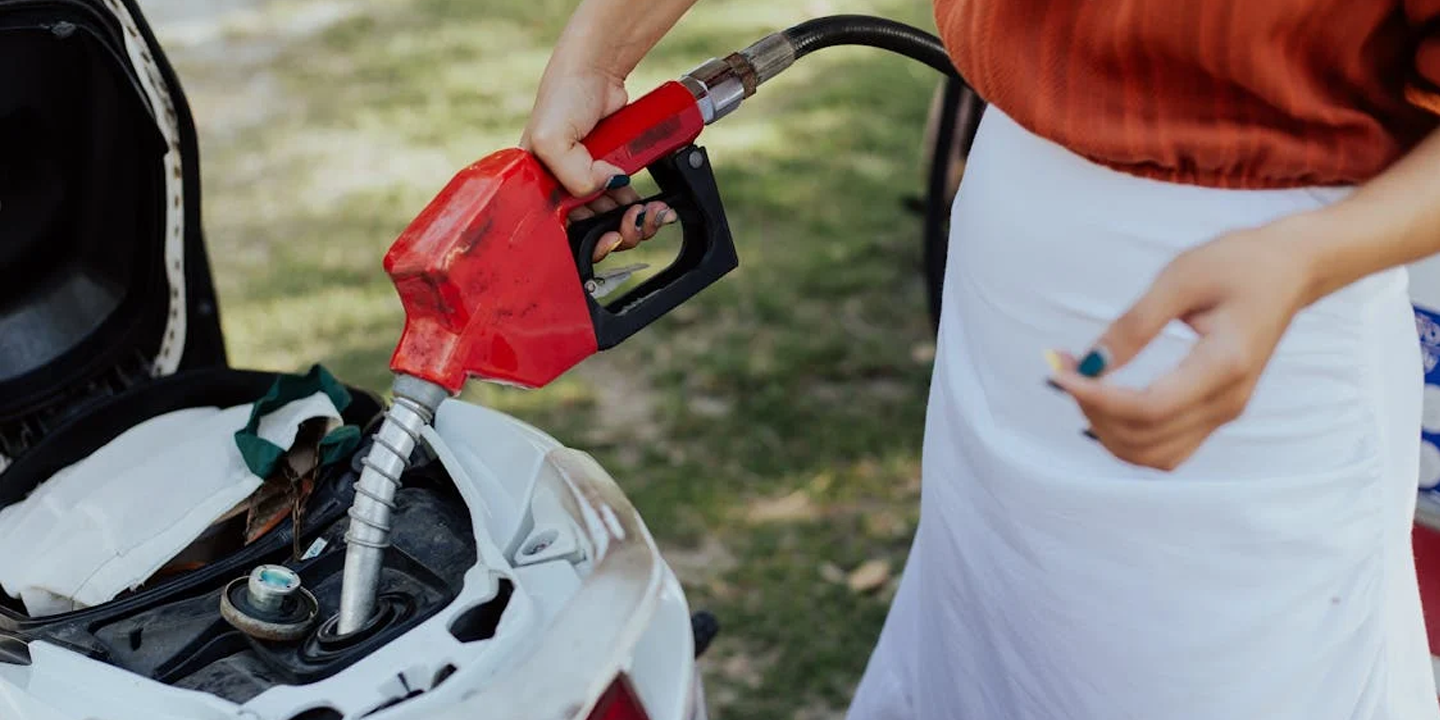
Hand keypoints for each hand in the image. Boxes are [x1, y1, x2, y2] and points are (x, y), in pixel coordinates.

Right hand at [520, 65, 675, 261]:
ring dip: (633, 222)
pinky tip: (649, 203)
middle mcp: (562, 188)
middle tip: (633, 222)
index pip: (561, 231)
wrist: (596, 69)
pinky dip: (640, 206)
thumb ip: (574, 177)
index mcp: (540, 186)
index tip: (609, 237)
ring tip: (647, 211)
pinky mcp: (612, 171)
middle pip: (591, 230)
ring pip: (612, 220)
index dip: (587, 240)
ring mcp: (589, 180)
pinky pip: (627, 200)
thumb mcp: (551, 140)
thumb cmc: (562, 97)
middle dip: (617, 232)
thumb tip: (609, 188)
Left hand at [1049, 222, 1316, 470]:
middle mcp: (1229, 401)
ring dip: (1108, 431)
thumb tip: (1090, 364)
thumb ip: (1134, 325)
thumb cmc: (1237, 263)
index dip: (1095, 398)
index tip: (1060, 373)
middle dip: (1094, 412)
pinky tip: (1105, 402)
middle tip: (1066, 372)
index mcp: (1225, 364)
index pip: (1147, 408)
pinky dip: (1128, 436)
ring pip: (1154, 455)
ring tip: (1083, 386)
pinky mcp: (1217, 413)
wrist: (1290, 271)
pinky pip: (1166, 448)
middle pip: (1145, 438)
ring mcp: (1226, 412)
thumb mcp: (1181, 278)